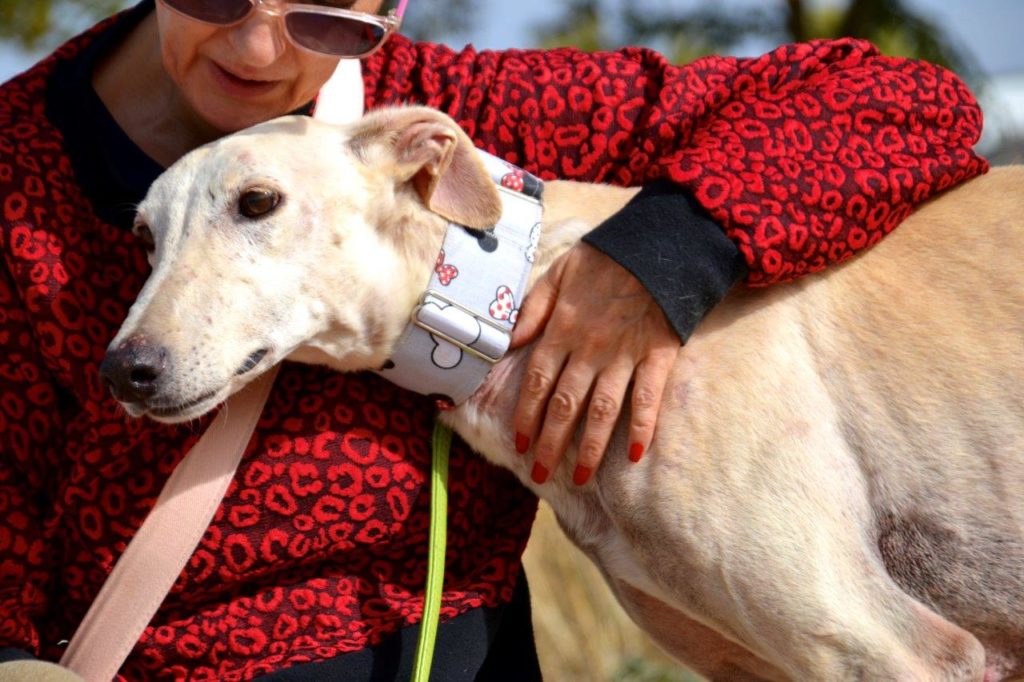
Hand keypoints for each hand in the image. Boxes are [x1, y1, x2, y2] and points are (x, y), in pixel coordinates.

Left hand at [509, 243, 679, 485]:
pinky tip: (636, 456)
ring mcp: (625, 356)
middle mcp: (589, 349)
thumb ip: (532, 310)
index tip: (519, 443)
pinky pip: (648, 399)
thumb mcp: (557, 273)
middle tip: (539, 475)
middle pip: (565, 405)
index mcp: (562, 330)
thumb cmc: (605, 257)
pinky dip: (643, 428)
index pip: (537, 382)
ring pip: (602, 411)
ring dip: (590, 447)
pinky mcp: (658, 357)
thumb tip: (507, 341)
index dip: (526, 416)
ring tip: (581, 478)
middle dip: (550, 444)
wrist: (659, 244)